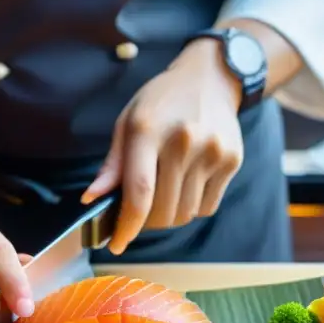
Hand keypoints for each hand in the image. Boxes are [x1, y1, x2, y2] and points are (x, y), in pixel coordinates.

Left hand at [82, 38, 244, 253]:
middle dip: (146, 223)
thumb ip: (112, 165)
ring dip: (169, 217)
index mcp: (148, 130)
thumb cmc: (161, 102)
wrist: (211, 78)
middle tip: (139, 214)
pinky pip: (207, 206)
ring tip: (163, 195)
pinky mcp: (232, 160)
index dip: (127, 226)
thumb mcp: (128, 122)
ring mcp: (212, 152)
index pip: (139, 192)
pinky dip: (191, 208)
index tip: (118, 244)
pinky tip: (185, 186)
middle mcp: (183, 141)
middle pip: (163, 211)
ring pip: (185, 214)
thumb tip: (92, 199)